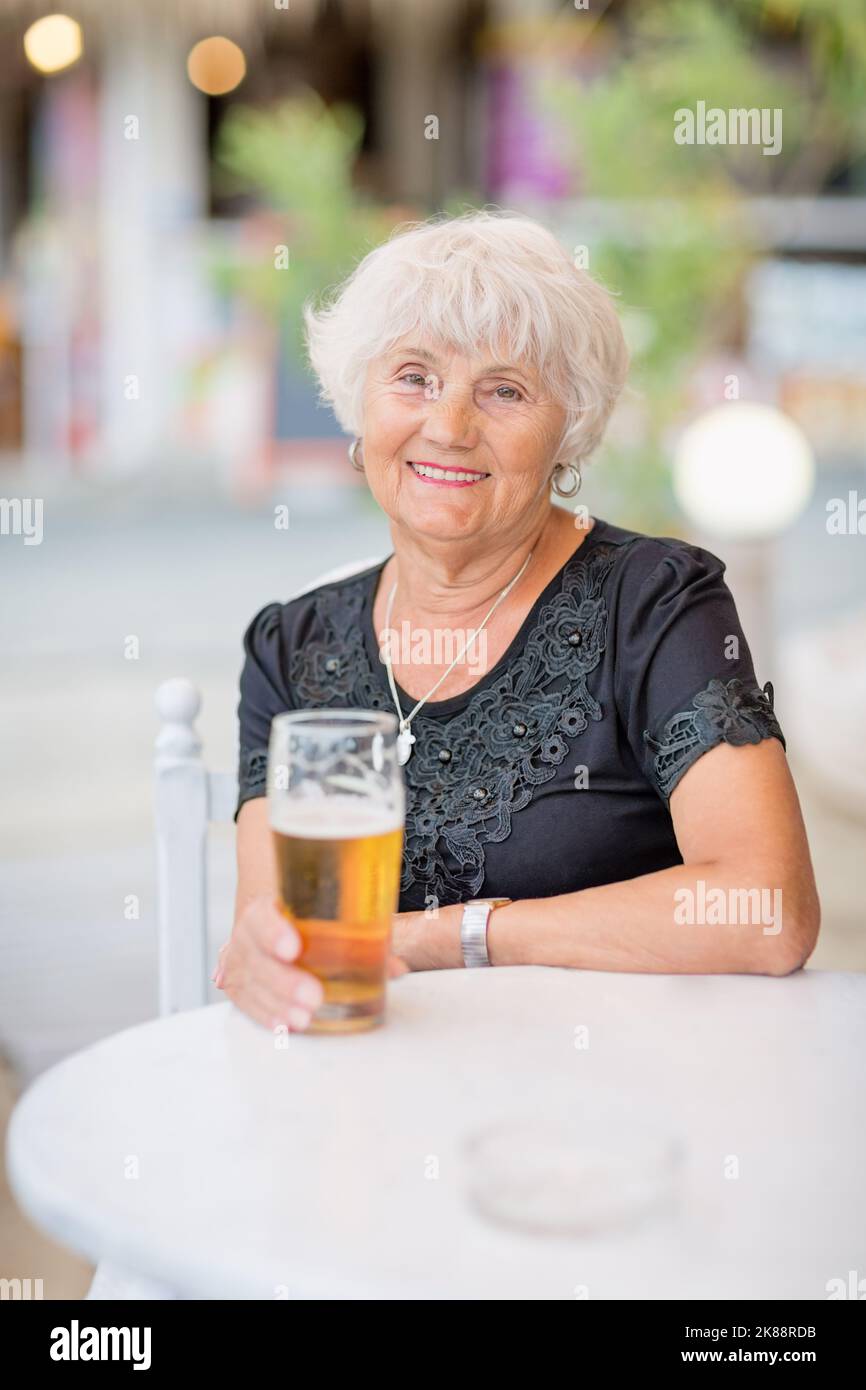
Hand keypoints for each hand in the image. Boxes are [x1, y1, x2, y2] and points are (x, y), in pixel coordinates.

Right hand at [213, 895, 409, 1030]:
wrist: (273, 921)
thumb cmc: (307, 919)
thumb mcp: (331, 918)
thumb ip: (364, 939)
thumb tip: (397, 969)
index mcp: (266, 907)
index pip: (261, 915)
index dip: (273, 931)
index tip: (293, 948)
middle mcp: (247, 934)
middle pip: (255, 957)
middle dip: (284, 980)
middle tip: (313, 997)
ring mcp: (238, 961)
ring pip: (249, 984)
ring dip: (277, 1004)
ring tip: (304, 1018)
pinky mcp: (238, 985)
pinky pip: (246, 1002)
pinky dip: (266, 1014)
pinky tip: (284, 1024)